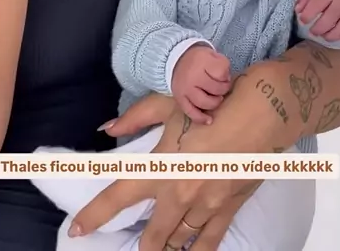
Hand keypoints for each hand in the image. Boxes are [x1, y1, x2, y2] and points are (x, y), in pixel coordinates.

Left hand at [69, 72, 279, 250]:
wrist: (262, 112)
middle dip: (141, 247)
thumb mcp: (169, 104)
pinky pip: (209, 241)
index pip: (118, 196)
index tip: (76, 230)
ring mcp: (206, 206)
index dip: (94, 215)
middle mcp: (179, 193)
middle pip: (152, 235)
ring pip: (179, 242)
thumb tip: (108, 128)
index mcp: (160, 166)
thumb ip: (135, 118)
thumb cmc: (213, 103)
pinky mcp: (228, 209)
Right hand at [171, 45, 230, 122]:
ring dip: (215, 102)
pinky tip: (209, 120)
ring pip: (204, 102)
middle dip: (223, 89)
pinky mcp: (179, 98)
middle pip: (215, 89)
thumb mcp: (212, 55)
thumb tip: (226, 81)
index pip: (221, 73)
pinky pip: (190, 111)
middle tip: (222, 87)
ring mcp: (185, 89)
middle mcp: (192, 75)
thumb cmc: (199, 59)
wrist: (177, 60)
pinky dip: (200, 118)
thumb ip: (223, 66)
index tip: (225, 76)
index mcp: (201, 60)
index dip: (226, 77)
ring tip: (217, 98)